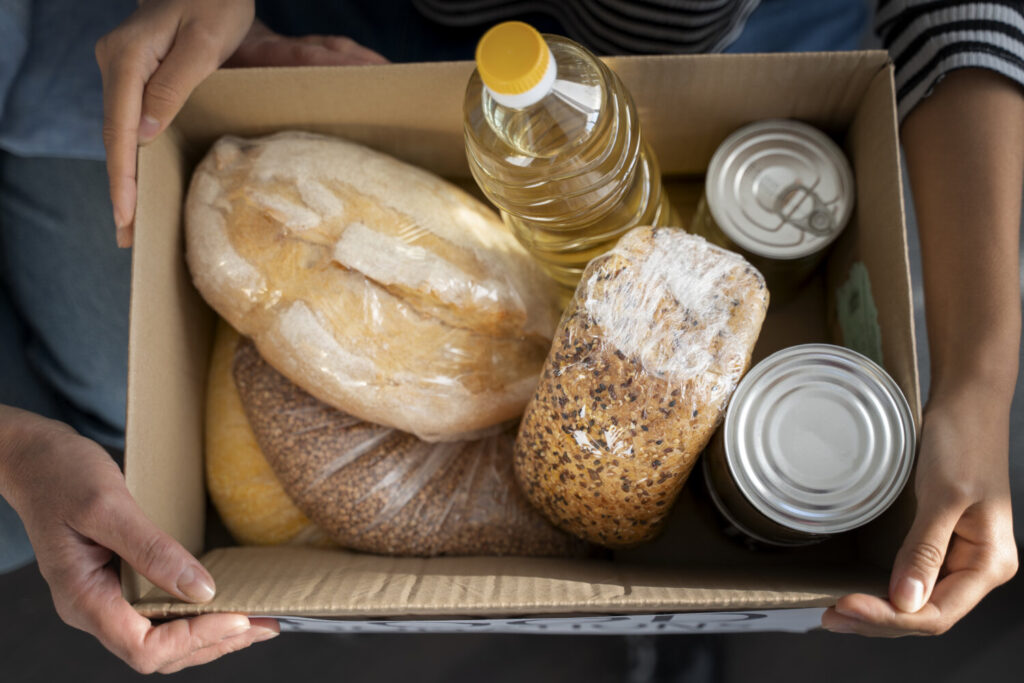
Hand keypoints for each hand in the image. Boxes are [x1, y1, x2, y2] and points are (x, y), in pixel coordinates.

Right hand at [0, 407, 277, 672]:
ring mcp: (104, 599)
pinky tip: (224, 604)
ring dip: (211, 636)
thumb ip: (151, 550)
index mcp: (83, 598)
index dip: (195, 639)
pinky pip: (158, 615)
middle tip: (267, 624)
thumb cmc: (61, 476)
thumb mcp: (108, 506)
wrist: (34, 459)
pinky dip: (195, 616)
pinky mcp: (118, 584)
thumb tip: (202, 589)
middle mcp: (92, 608)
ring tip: (258, 622)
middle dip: (214, 642)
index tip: (239, 617)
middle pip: (158, 653)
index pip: (143, 647)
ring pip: (161, 640)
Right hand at [96, 1, 388, 249]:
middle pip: (114, 137)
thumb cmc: (214, 2)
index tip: (125, 215)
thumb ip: (173, 84)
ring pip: (120, 133)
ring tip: (130, 223)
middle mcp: (115, 64)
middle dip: (120, 189)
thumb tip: (145, 132)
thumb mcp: (204, 43)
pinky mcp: (135, 74)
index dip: (123, 177)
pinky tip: (139, 184)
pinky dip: (134, 157)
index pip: (119, 129)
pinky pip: (130, 122)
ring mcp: (121, 69)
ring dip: (126, 178)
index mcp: (127, 57)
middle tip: (126, 236)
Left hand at [822, 386, 1017, 635]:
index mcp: (989, 562)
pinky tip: (860, 591)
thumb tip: (906, 601)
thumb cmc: (964, 440)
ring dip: (877, 610)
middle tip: (831, 616)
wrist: (967, 402)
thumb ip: (926, 550)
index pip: (937, 613)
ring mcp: (958, 555)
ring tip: (837, 612)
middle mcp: (977, 566)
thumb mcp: (944, 495)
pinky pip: (912, 578)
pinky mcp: (940, 540)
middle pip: (924, 614)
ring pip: (916, 602)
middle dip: (877, 620)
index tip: (845, 605)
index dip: (889, 618)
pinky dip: (885, 590)